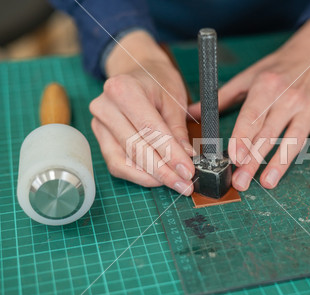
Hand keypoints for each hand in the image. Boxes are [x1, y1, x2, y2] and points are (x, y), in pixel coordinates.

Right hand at [90, 31, 194, 194]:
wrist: (138, 72)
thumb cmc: (158, 84)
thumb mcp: (174, 100)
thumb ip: (178, 130)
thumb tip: (186, 158)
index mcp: (124, 89)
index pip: (150, 130)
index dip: (171, 155)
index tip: (188, 171)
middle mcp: (105, 106)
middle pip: (136, 148)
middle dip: (164, 171)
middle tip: (185, 185)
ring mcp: (99, 124)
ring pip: (124, 160)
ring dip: (151, 177)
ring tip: (174, 184)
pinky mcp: (100, 138)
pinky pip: (116, 163)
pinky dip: (137, 175)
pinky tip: (157, 179)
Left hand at [188, 19, 309, 190]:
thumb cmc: (276, 69)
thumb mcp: (248, 77)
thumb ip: (221, 97)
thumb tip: (191, 112)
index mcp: (266, 87)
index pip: (252, 116)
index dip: (242, 137)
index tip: (233, 157)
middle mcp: (288, 98)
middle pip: (269, 134)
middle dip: (254, 160)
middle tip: (241, 181)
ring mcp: (308, 109)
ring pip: (294, 140)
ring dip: (281, 164)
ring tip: (267, 183)